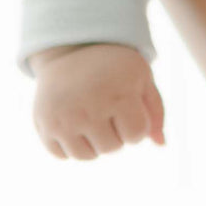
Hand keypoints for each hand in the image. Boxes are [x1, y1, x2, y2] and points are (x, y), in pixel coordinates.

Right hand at [30, 43, 165, 158]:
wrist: (72, 49)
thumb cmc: (115, 67)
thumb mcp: (142, 78)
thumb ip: (156, 112)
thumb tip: (161, 144)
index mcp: (118, 96)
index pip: (136, 136)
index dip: (137, 125)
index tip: (129, 107)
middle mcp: (88, 109)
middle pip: (112, 148)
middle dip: (116, 134)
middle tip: (108, 110)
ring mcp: (63, 119)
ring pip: (87, 156)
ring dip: (94, 143)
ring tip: (93, 119)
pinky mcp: (44, 124)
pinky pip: (62, 155)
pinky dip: (70, 145)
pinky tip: (75, 124)